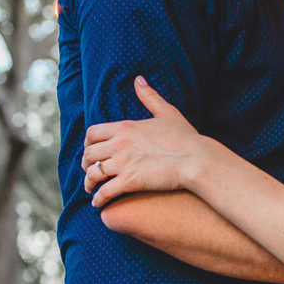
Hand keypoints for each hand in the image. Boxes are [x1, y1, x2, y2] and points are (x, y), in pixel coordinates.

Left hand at [82, 76, 209, 206]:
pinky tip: (98, 203)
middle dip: (86, 164)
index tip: (92, 152)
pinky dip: (98, 199)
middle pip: (88, 155)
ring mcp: (123, 163)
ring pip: (93, 174)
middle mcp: (119, 144)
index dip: (88, 144)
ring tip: (91, 189)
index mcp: (125, 127)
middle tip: (90, 171)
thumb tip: (139, 80)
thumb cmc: (185, 137)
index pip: (92, 134)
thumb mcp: (167, 112)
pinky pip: (104, 192)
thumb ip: (149, 96)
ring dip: (88, 183)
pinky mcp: (130, 182)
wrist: (196, 159)